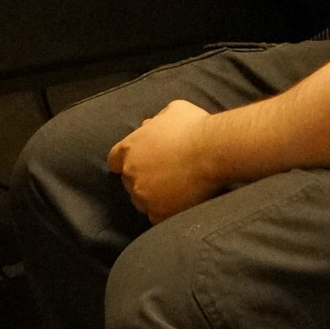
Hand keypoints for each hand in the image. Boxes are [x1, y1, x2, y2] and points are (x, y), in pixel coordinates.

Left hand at [108, 99, 231, 223]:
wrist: (214, 151)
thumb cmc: (195, 127)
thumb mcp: (173, 110)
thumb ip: (156, 121)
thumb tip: (150, 126)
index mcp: (129, 149)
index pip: (115, 160)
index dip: (127, 162)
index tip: (140, 164)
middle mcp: (131, 174)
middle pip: (130, 182)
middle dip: (144, 179)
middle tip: (166, 175)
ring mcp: (144, 196)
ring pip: (143, 201)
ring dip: (154, 197)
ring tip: (176, 190)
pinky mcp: (158, 213)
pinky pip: (157, 217)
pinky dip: (167, 212)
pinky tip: (180, 203)